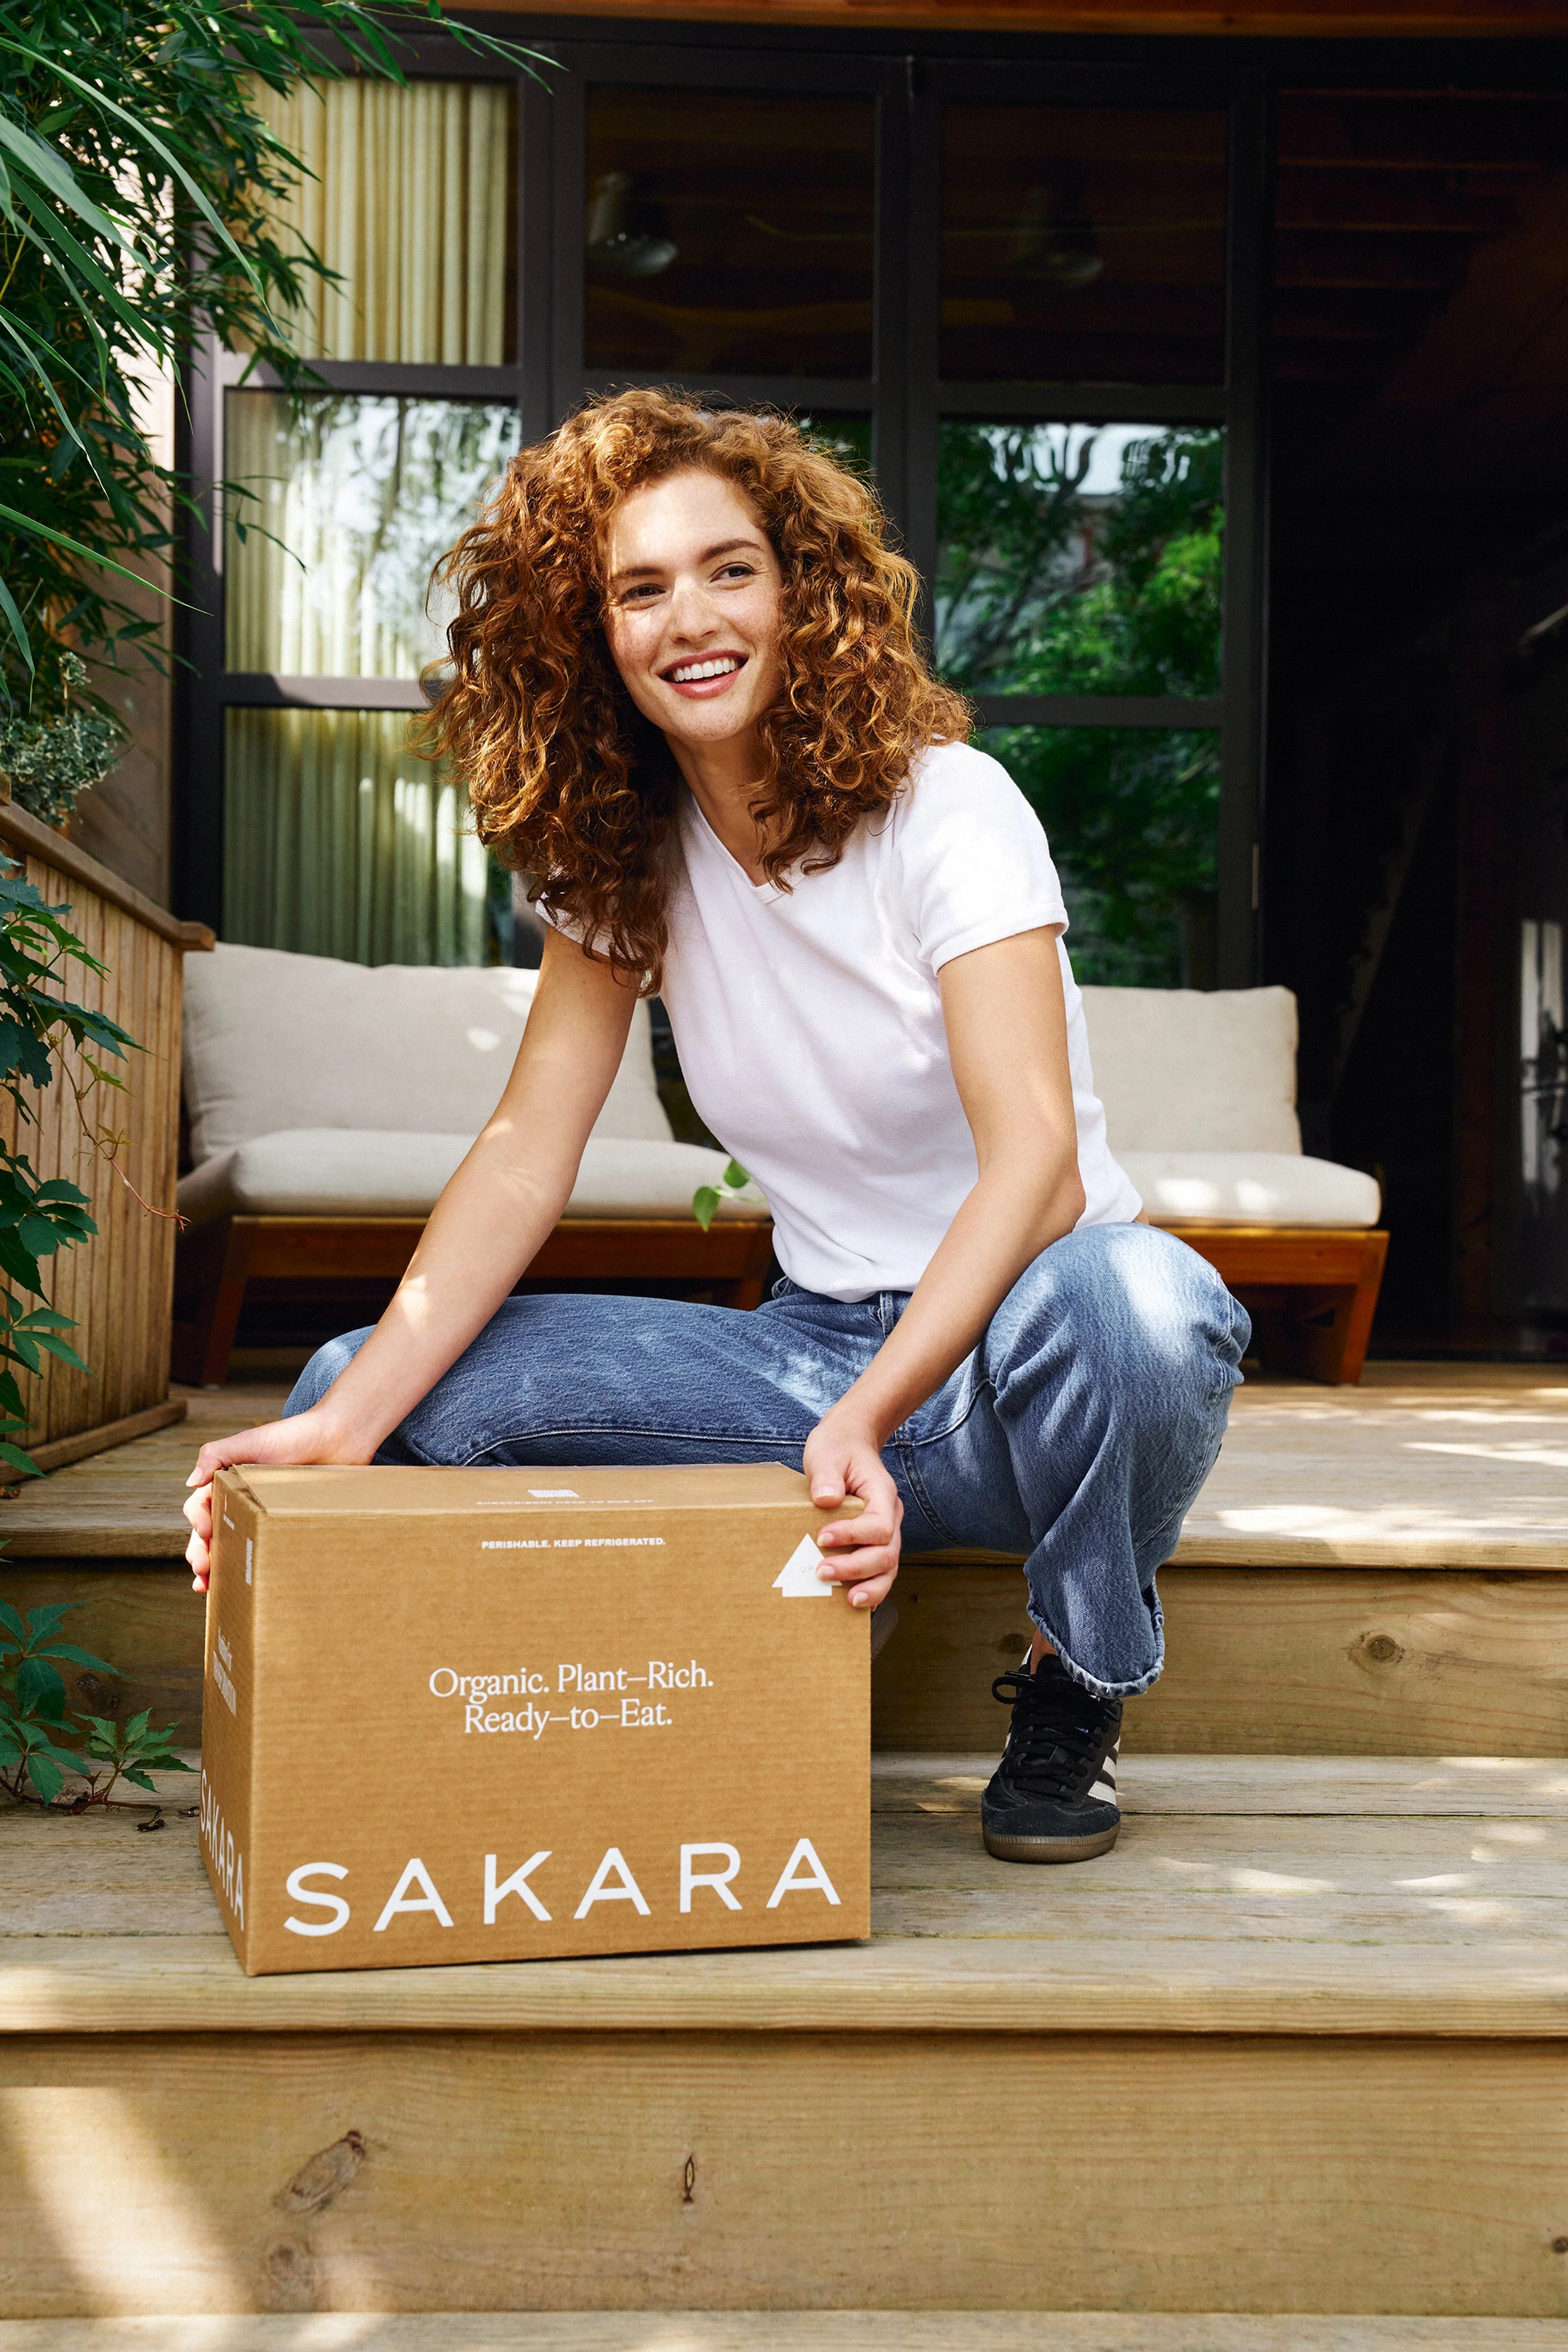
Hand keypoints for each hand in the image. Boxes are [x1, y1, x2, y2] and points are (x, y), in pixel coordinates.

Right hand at [183, 1406, 370, 1592]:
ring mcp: (262, 1518)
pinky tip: (245, 1585)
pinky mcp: (283, 1528)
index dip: (198, 1522)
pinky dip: (250, 1569)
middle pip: (211, 1535)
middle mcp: (241, 1503)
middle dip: (201, 1553)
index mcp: (227, 1483)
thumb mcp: (250, 1440)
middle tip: (203, 1570)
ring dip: (218, 1569)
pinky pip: (264, 1551)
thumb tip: (190, 1483)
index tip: (205, 1532)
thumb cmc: (293, 1436)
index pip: (200, 1507)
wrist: (340, 1441)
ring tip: (211, 1586)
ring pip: (233, 1547)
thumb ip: (215, 1454)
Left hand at [802, 1409, 901, 1609]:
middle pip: (887, 1553)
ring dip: (870, 1587)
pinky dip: (871, 1588)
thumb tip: (826, 1499)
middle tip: (821, 1572)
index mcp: (882, 1494)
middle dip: (856, 1568)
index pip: (878, 1524)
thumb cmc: (838, 1448)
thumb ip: (827, 1475)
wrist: (850, 1443)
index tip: (823, 1537)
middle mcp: (890, 1516)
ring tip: (849, 1600)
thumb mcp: (827, 1453)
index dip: (854, 1536)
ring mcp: (886, 1532)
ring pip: (888, 1568)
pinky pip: (879, 1571)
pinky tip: (857, 1604)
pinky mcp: (874, 1543)